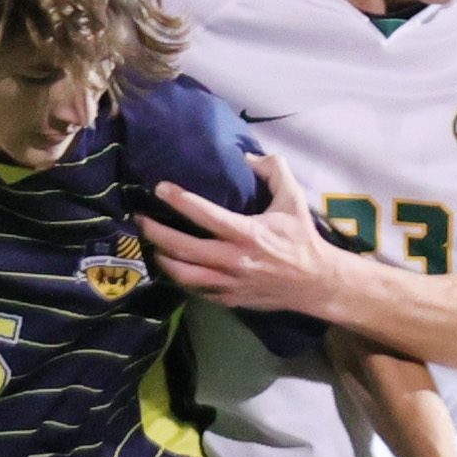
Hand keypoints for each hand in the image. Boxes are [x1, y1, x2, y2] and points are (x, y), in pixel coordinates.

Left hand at [140, 153, 347, 313]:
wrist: (315, 283)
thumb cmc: (301, 239)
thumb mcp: (293, 199)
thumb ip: (274, 170)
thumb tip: (247, 156)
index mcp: (247, 233)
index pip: (204, 215)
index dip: (179, 200)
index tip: (160, 188)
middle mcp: (233, 260)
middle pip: (183, 248)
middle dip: (156, 232)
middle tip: (140, 219)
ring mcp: (229, 283)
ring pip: (183, 274)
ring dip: (162, 258)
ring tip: (152, 244)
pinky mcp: (229, 299)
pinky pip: (196, 291)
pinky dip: (180, 279)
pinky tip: (173, 266)